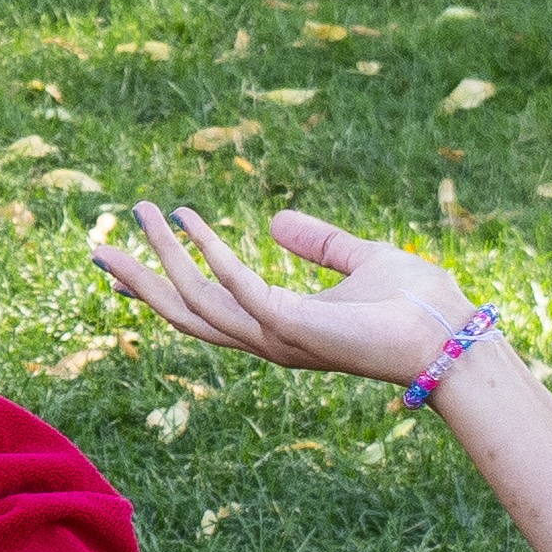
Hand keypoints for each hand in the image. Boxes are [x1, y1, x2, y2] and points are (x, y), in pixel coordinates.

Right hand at [94, 200, 481, 391]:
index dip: (160, 287)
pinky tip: (189, 220)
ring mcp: (278, 338)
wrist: (455, 336)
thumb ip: (318, 243)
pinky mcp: (294, 328)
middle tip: (96, 244)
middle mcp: (270, 339)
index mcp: (280, 326)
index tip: (122, 265)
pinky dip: (210, 254)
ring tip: (139, 212)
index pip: (205, 310)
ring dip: (162, 260)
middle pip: (184, 313)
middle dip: (140, 280)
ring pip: (197, 304)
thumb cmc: (419, 306)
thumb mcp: (361, 259)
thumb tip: (275, 221)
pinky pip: (238, 288)